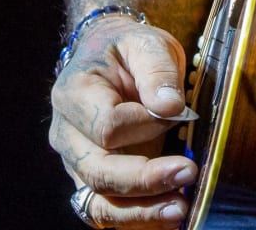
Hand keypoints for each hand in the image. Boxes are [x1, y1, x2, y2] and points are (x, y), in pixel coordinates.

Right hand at [49, 16, 194, 226]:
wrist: (106, 58)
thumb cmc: (128, 50)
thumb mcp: (146, 43)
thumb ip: (156, 70)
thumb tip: (170, 107)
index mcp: (74, 94)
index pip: (107, 125)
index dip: (145, 124)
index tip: (178, 112)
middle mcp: (67, 135)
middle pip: (98, 171)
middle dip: (144, 179)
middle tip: (189, 173)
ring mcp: (76, 163)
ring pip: (99, 201)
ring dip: (141, 211)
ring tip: (180, 211)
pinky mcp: (92, 180)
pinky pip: (107, 210)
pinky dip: (137, 218)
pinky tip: (167, 217)